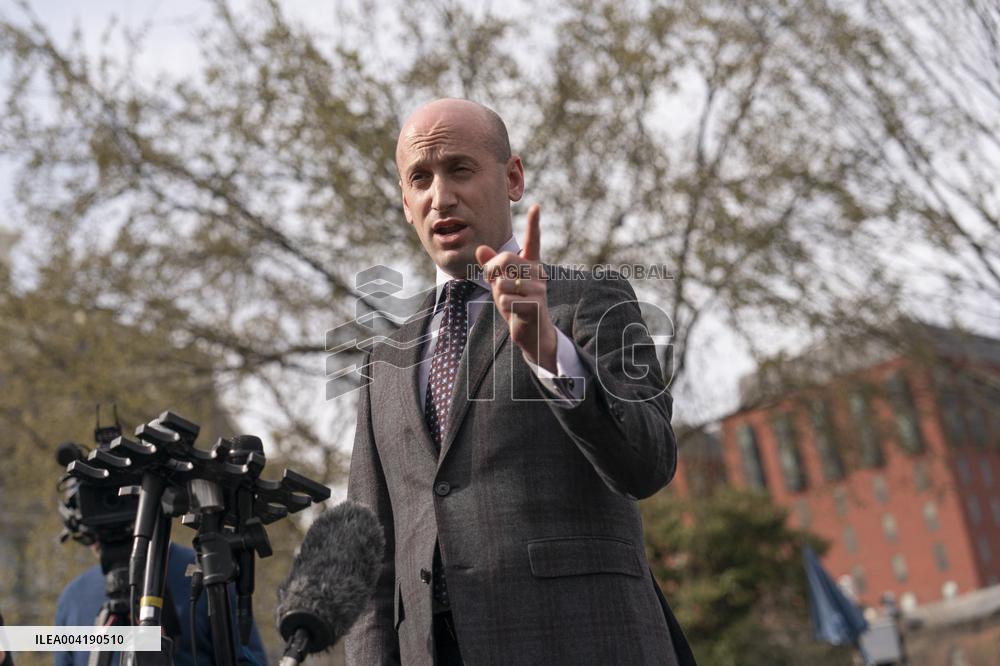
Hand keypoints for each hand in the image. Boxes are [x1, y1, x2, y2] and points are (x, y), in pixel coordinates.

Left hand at [475, 204, 557, 371]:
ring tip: (510, 300)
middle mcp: (538, 273)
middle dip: (491, 271)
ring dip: (498, 294)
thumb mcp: (500, 284)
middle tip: (493, 281)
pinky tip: (515, 311)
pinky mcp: (536, 304)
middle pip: (505, 259)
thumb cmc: (516, 305)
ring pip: (502, 282)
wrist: (532, 333)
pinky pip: (506, 299)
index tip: (537, 206)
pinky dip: (504, 306)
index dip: (534, 224)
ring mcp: (539, 288)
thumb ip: (492, 268)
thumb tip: (481, 249)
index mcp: (531, 265)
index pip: (533, 241)